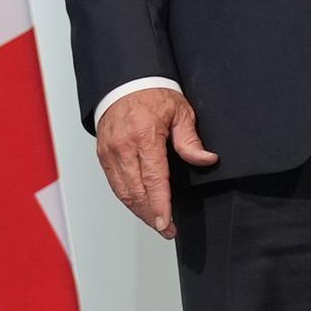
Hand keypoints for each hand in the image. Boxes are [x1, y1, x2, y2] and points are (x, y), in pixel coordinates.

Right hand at [96, 86, 216, 239]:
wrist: (125, 81)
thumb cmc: (153, 95)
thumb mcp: (180, 112)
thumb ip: (191, 140)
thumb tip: (207, 160)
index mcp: (145, 136)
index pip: (154, 180)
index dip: (160, 205)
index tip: (166, 224)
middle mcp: (123, 146)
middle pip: (136, 192)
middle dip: (152, 215)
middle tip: (167, 229)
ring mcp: (110, 152)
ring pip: (123, 192)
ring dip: (139, 211)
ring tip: (156, 222)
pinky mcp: (103, 155)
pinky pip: (114, 184)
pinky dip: (127, 199)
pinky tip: (140, 206)